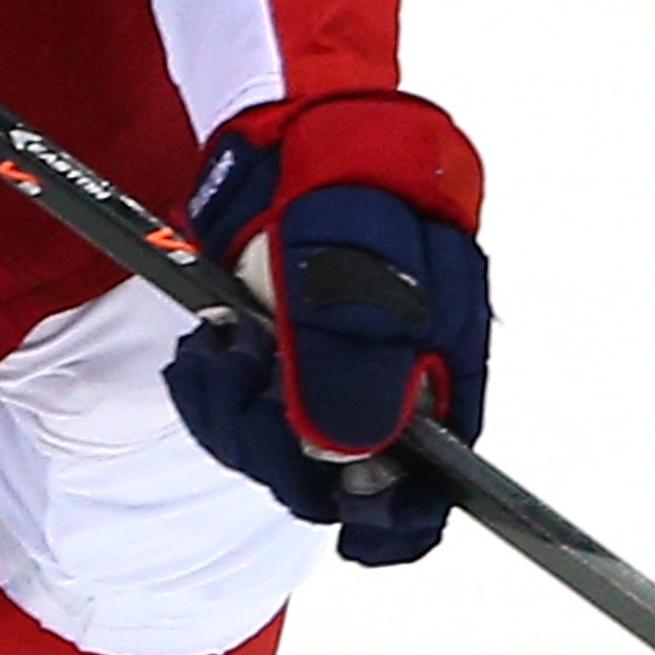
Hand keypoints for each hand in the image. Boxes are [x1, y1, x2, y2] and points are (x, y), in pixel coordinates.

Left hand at [165, 89, 489, 565]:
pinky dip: (218, 394)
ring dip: (236, 415)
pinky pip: (247, 420)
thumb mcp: (348, 271)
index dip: (392, 517)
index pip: (437, 482)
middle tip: (241, 374)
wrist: (297, 128)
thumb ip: (351, 361)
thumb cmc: (346, 187)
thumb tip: (350, 459)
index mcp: (441, 367)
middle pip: (341, 481)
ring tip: (220, 349)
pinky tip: (212, 351)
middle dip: (276, 445)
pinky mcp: (285, 368)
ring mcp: (336, 379)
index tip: (349, 527)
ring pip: (284, 455)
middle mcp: (395, 387)